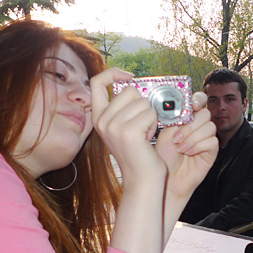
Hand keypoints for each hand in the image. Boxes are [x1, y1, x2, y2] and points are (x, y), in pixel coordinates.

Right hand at [90, 68, 165, 185]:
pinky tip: (148, 139)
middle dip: (143, 104)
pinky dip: (155, 124)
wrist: (142, 180)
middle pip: (129, 90)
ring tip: (145, 134)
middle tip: (142, 125)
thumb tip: (134, 83)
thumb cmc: (139, 153)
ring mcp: (113, 125)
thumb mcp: (125, 127)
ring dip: (151, 116)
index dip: (114, 73)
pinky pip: (150, 113)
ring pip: (143, 102)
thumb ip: (124, 107)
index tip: (130, 76)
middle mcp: (102, 120)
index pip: (98, 82)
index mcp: (99, 117)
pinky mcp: (129, 131)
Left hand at [154, 92, 217, 202]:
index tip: (192, 106)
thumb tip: (185, 107)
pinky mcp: (211, 150)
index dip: (198, 100)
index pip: (199, 101)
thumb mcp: (165, 132)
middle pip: (205, 113)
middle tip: (177, 137)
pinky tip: (188, 153)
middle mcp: (198, 126)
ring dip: (192, 137)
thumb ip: (176, 118)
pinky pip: (211, 141)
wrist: (166, 178)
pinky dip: (198, 146)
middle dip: (190, 125)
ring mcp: (206, 138)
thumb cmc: (164, 156)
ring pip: (209, 127)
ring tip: (180, 148)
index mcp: (187, 118)